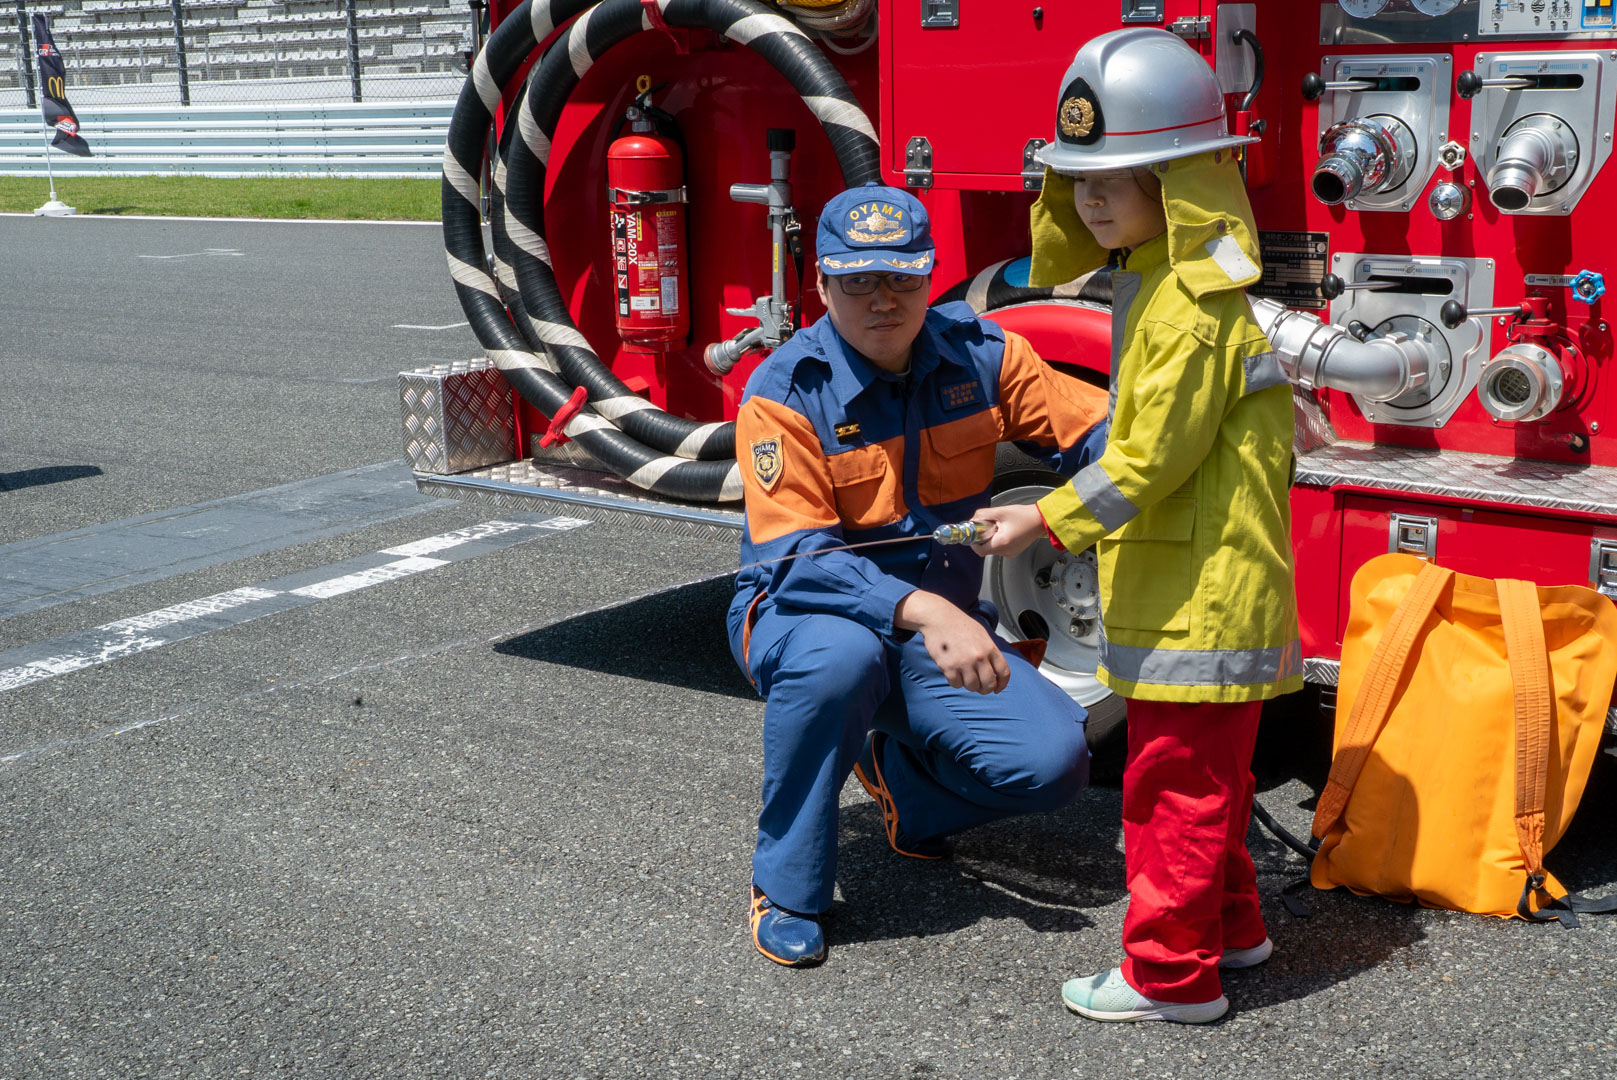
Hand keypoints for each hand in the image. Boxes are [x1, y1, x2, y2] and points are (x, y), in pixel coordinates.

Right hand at [893, 590, 1009, 694]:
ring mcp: (964, 663)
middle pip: (988, 684)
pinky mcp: (949, 667)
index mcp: (990, 648)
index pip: (1004, 672)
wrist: (938, 618)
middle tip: (979, 686)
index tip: (997, 688)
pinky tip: (953, 671)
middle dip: (985, 689)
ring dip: (968, 684)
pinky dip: (955, 681)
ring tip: (963, 674)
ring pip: (972, 687)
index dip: (1002, 684)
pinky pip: (956, 684)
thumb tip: (995, 671)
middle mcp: (979, 657)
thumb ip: (990, 652)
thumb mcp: (982, 635)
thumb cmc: (959, 624)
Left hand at [970, 503, 1046, 558]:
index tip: (974, 533)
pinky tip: (1005, 530)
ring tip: (1000, 527)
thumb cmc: (1024, 515)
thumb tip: (972, 519)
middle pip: (986, 549)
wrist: (1040, 519)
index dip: (974, 542)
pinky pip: (1001, 548)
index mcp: (1002, 543)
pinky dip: (999, 540)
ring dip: (992, 538)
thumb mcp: (1000, 511)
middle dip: (984, 537)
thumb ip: (983, 515)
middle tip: (989, 526)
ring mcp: (1011, 553)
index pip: (980, 550)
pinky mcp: (1014, 551)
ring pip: (993, 548)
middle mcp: (1006, 551)